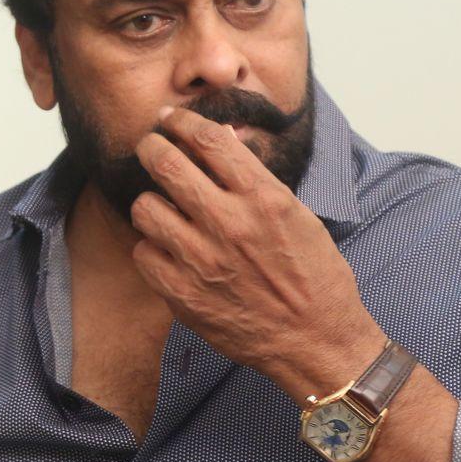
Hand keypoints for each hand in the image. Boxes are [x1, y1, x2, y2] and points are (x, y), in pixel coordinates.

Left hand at [129, 106, 382, 400]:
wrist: (317, 341)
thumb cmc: (314, 277)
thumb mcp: (296, 216)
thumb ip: (254, 181)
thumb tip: (221, 141)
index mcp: (263, 198)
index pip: (208, 139)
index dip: (182, 122)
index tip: (170, 120)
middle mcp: (230, 223)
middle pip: (165, 164)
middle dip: (151, 148)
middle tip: (150, 148)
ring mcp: (203, 260)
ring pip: (145, 208)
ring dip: (151, 204)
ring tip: (163, 210)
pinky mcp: (183, 294)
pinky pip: (143, 253)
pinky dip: (151, 249)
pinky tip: (168, 251)